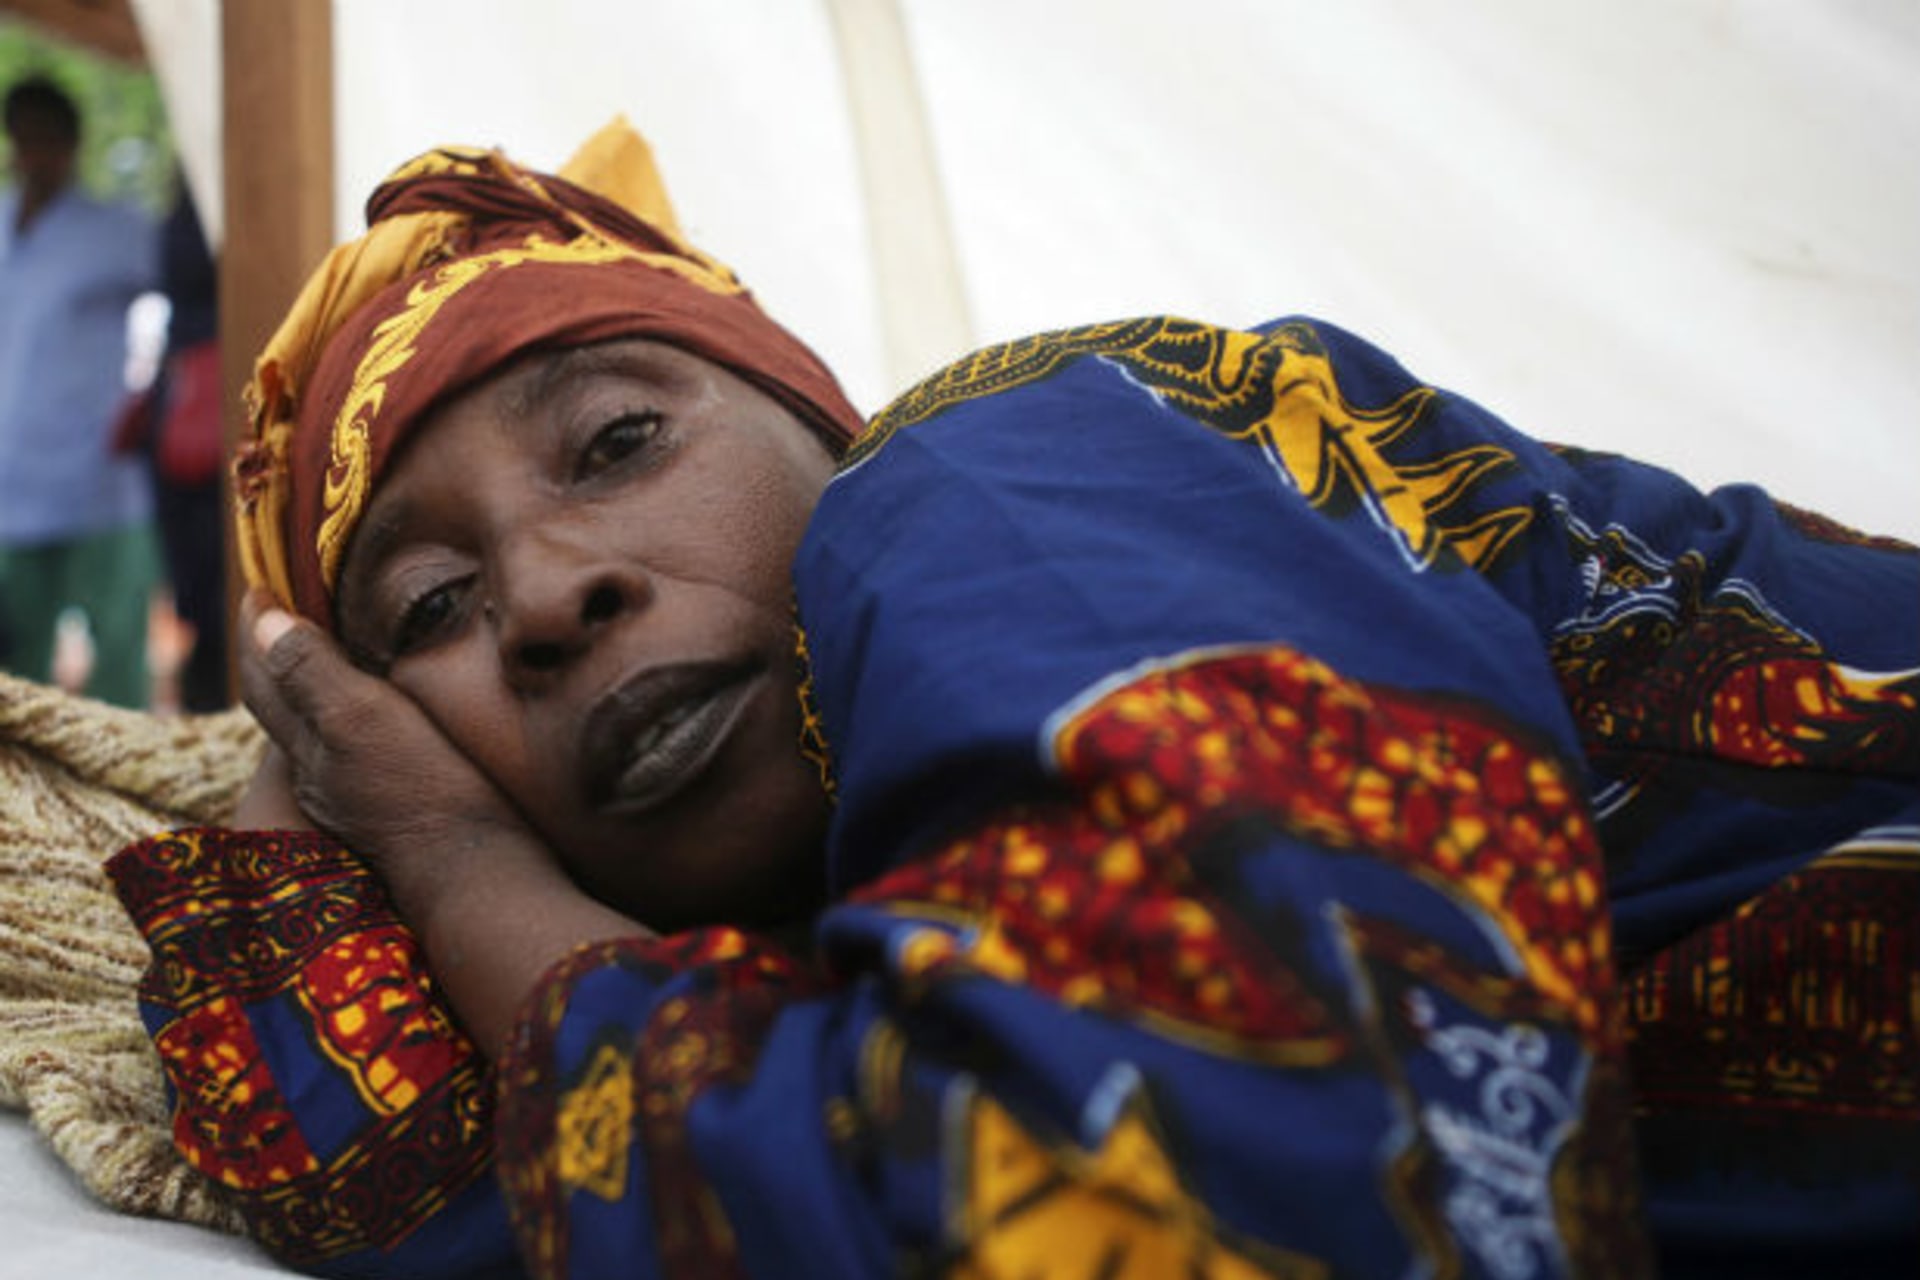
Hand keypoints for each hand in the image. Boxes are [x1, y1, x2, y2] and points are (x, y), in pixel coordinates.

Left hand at [237, 590, 522, 869]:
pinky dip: (352, 718)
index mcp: (306, 743)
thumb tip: (264, 620)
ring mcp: (353, 797)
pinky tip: (382, 716)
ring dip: (317, 686)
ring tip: (337, 652)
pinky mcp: (390, 812)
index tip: (260, 585)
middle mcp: (319, 773)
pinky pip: (354, 750)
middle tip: (293, 609)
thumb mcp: (364, 718)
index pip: (264, 676)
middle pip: (283, 703)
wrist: (480, 869)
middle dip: (281, 654)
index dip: (257, 628)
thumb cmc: (426, 786)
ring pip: (319, 729)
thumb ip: (312, 671)